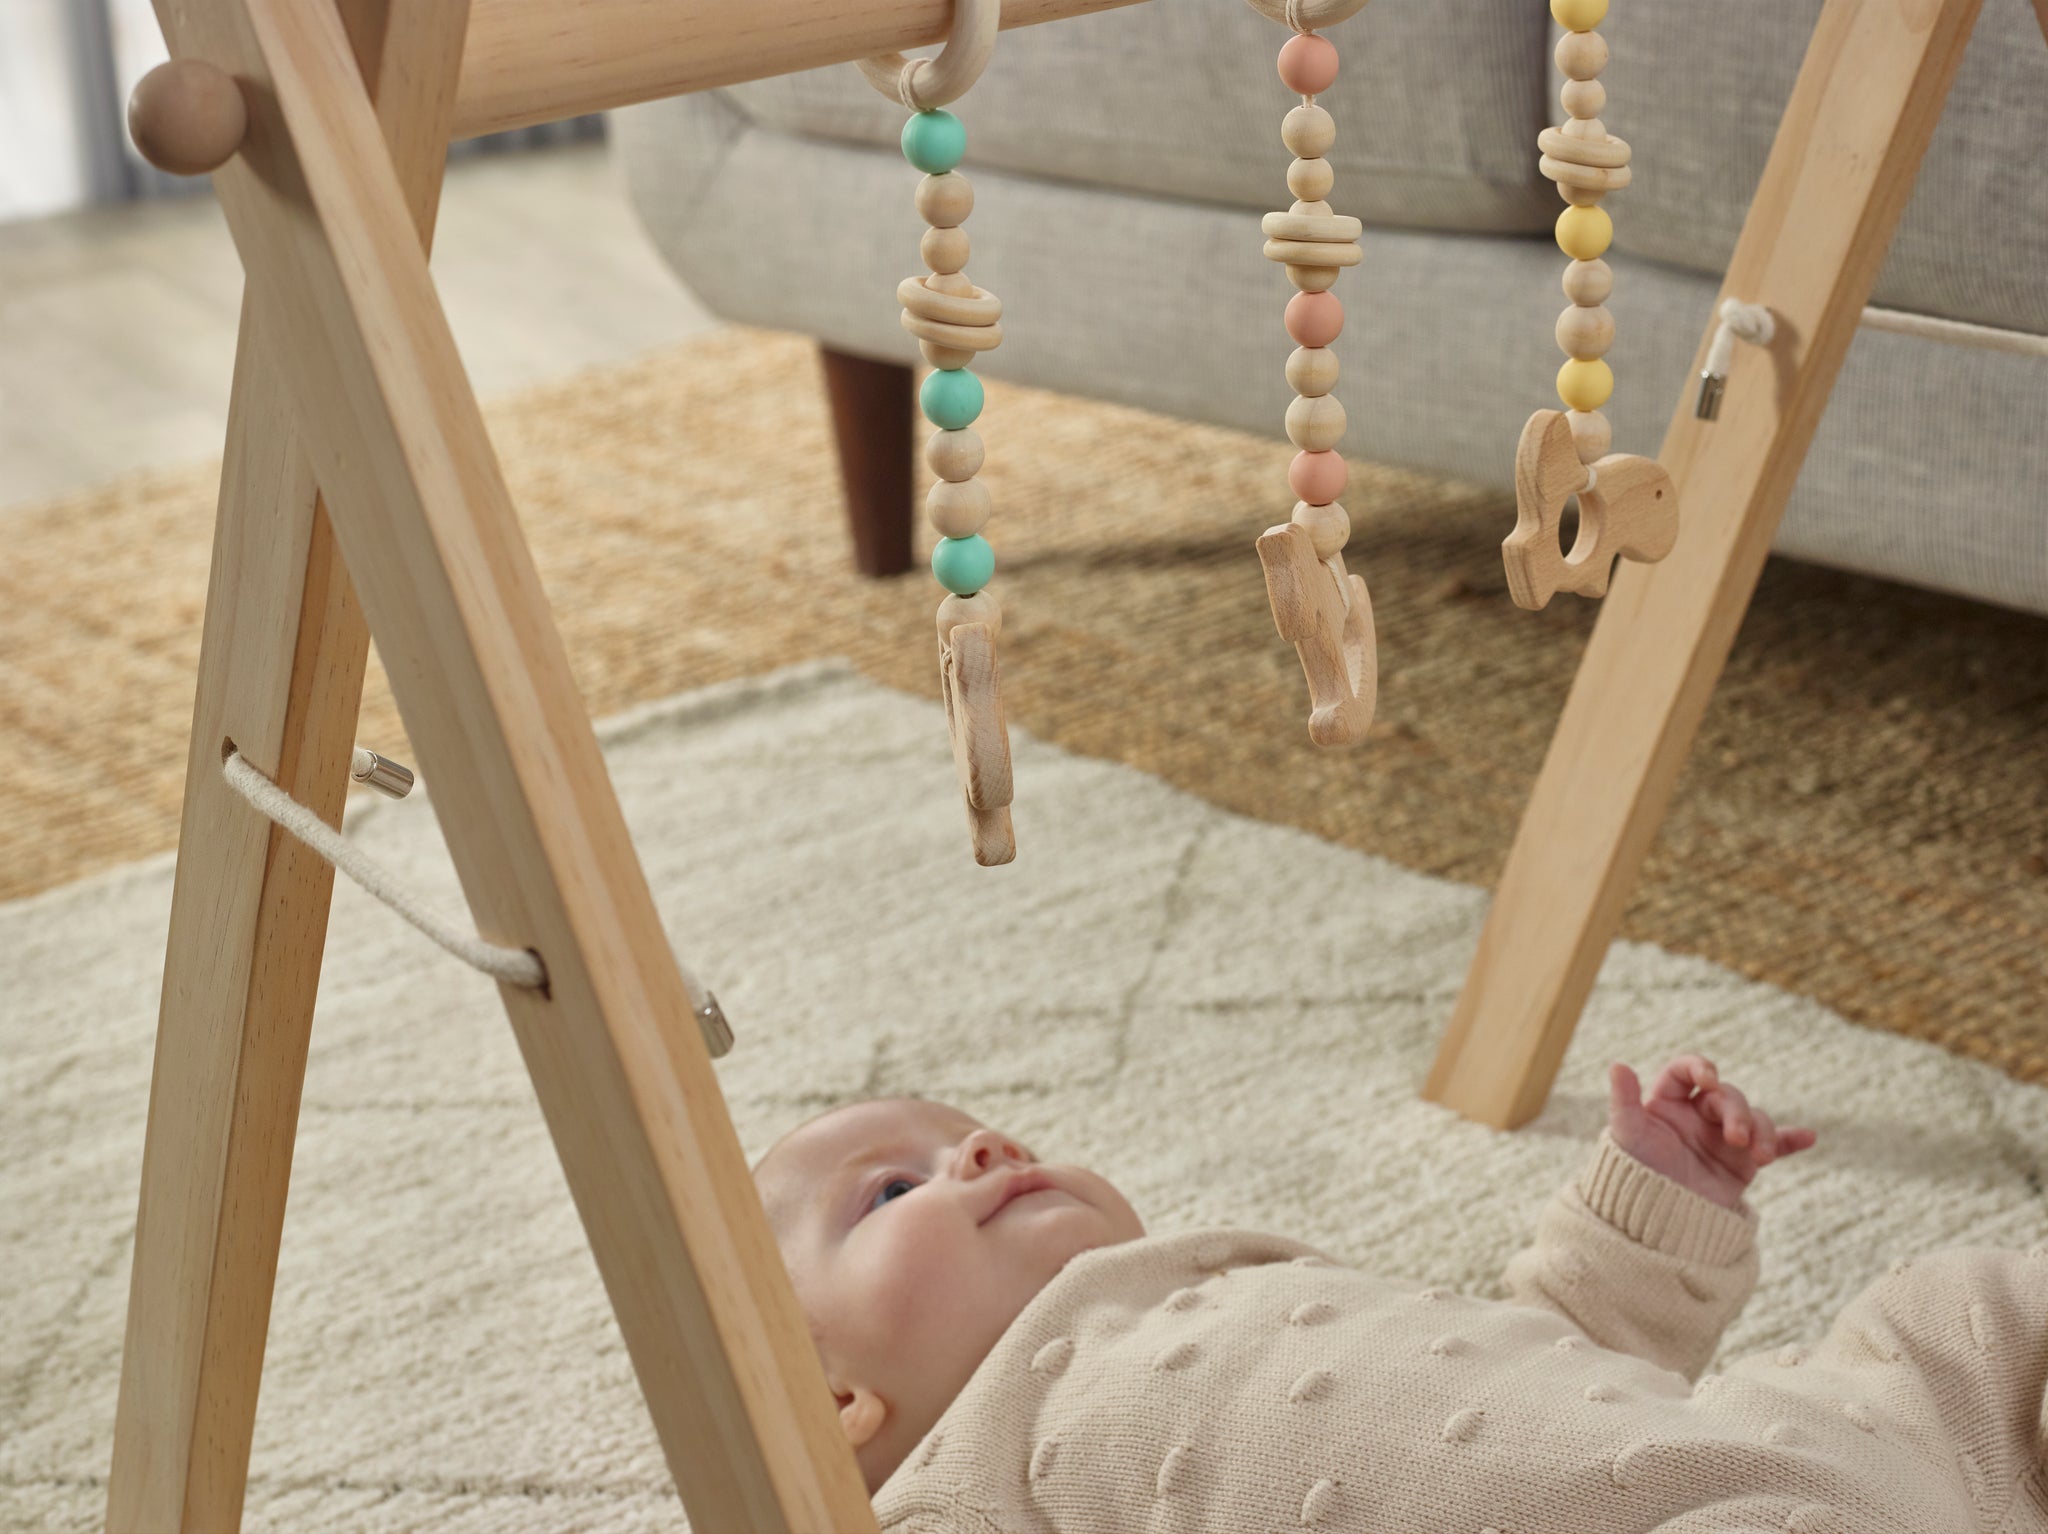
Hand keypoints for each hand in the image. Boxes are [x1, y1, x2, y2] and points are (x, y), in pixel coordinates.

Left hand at [1607, 1055, 1815, 1209]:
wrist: (1654, 1221)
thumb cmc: (1633, 1175)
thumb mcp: (1626, 1136)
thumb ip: (1624, 1101)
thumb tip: (1617, 1065)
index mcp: (1668, 1102)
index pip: (1687, 1072)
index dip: (1700, 1068)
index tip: (1708, 1079)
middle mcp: (1698, 1114)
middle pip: (1726, 1097)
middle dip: (1736, 1113)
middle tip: (1735, 1138)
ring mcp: (1724, 1137)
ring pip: (1753, 1118)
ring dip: (1762, 1131)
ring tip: (1761, 1155)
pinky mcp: (1743, 1162)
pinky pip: (1773, 1145)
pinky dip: (1790, 1141)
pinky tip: (1809, 1137)